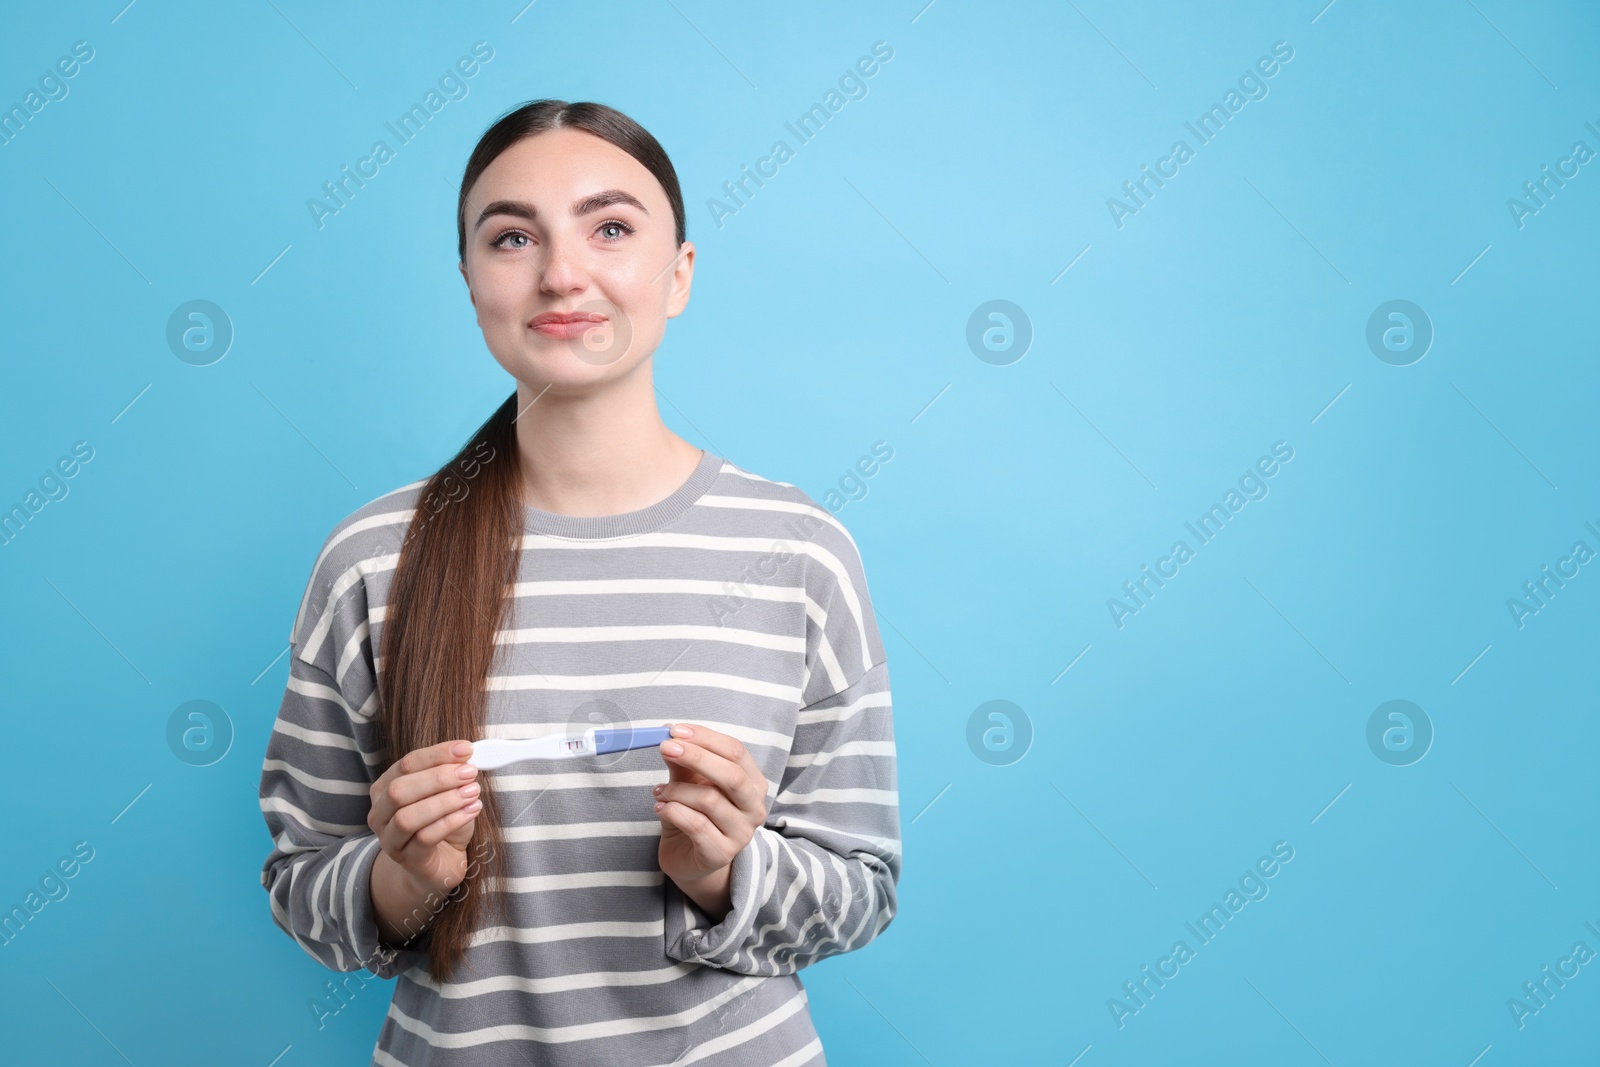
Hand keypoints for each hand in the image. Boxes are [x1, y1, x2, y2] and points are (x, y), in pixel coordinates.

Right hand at [368, 740, 483, 896]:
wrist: (438, 864)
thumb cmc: (442, 824)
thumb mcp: (447, 793)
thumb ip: (453, 774)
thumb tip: (468, 755)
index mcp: (385, 788)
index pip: (406, 764)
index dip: (436, 754)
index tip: (466, 749)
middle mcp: (380, 813)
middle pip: (400, 790)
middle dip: (437, 778)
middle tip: (469, 772)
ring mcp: (390, 839)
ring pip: (408, 817)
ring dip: (444, 801)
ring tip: (472, 792)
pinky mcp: (408, 860)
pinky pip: (425, 838)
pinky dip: (451, 821)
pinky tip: (471, 810)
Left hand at [654, 724, 767, 893]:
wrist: (690, 859)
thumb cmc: (694, 815)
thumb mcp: (689, 783)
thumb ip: (684, 763)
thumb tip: (671, 736)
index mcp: (753, 783)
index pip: (735, 752)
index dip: (705, 738)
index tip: (675, 731)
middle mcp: (754, 807)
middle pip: (731, 775)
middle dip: (695, 757)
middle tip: (665, 747)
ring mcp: (742, 833)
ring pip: (709, 800)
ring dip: (676, 791)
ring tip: (658, 791)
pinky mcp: (722, 853)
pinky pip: (696, 825)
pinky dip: (673, 811)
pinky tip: (661, 808)